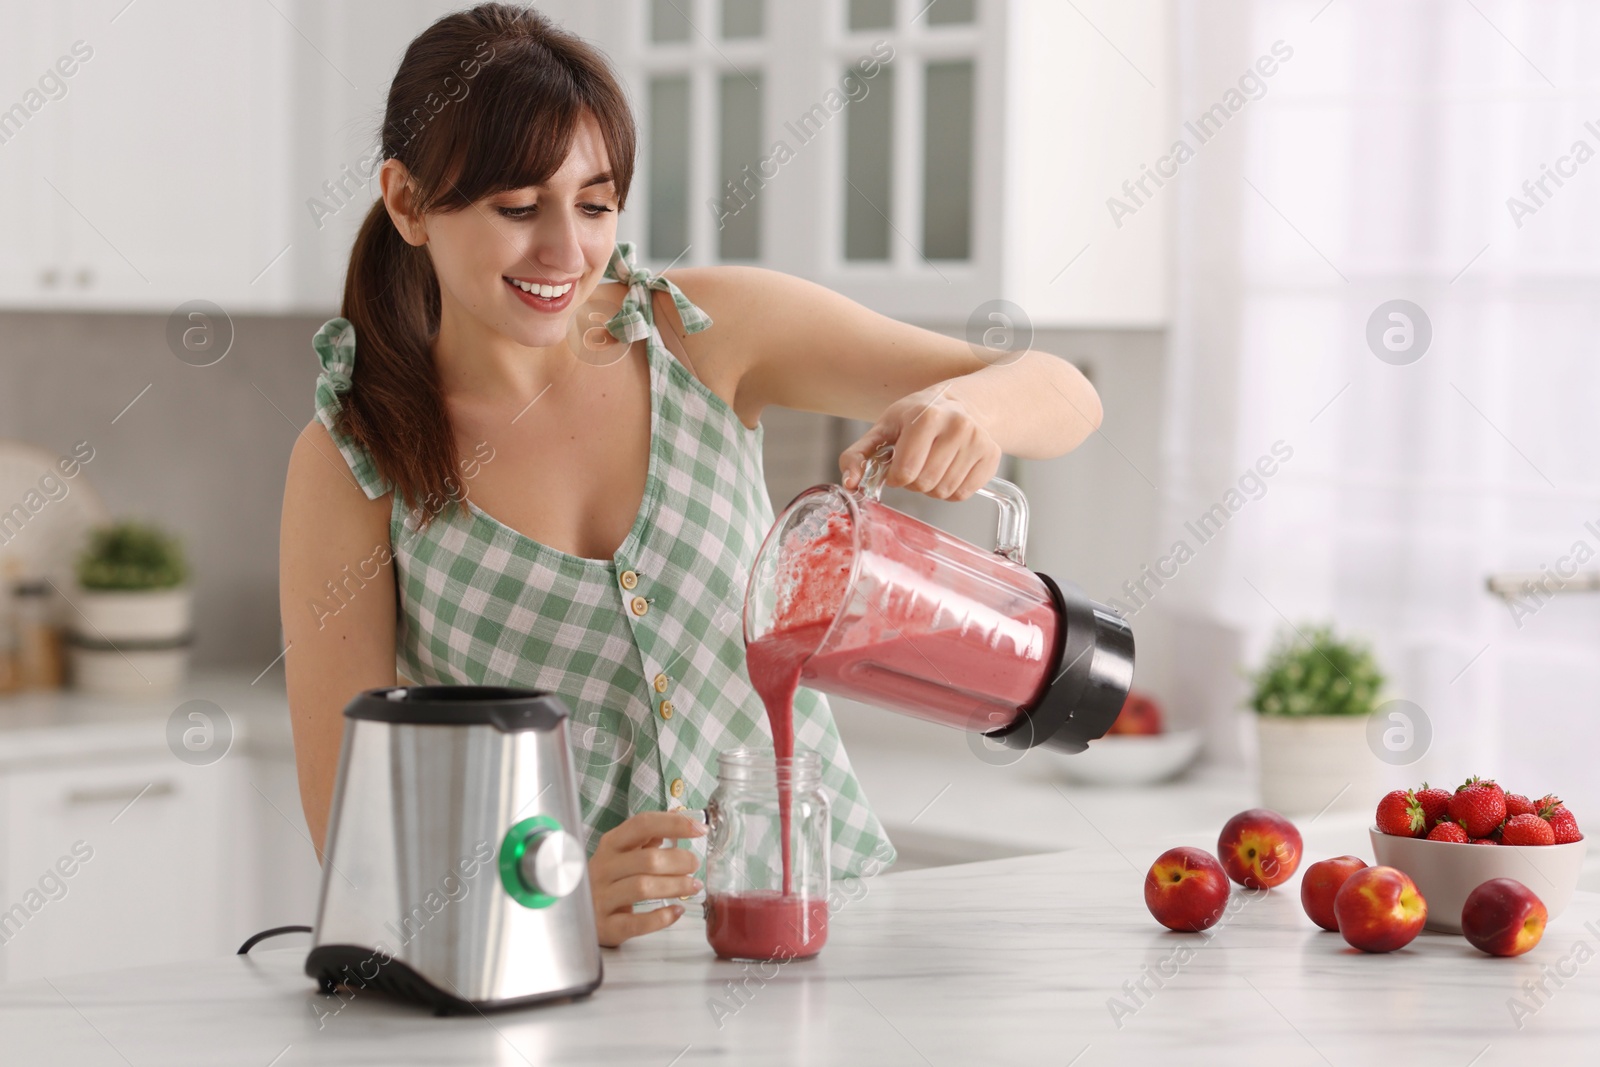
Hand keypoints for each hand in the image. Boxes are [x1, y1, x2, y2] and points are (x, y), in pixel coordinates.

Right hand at [588, 810, 705, 947]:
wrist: (577, 912)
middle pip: (648, 859)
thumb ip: (647, 837)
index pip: (642, 824)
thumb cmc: (608, 879)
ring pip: (643, 887)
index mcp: (610, 844)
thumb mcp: (622, 853)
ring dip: (675, 886)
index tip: (699, 829)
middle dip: (679, 861)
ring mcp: (601, 897)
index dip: (674, 824)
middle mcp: (603, 868)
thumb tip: (677, 817)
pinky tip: (676, 911)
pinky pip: (637, 922)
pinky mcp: (606, 925)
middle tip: (695, 864)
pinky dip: (661, 917)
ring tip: (692, 885)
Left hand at [839, 386, 1002, 500]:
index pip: (905, 472)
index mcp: (927, 417)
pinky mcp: (992, 456)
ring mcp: (978, 441)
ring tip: (933, 464)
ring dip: (932, 487)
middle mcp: (958, 426)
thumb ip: (858, 454)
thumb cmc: (916, 417)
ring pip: (944, 492)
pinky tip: (949, 469)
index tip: (898, 464)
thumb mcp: (884, 428)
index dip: (896, 476)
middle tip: (917, 464)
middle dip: (914, 482)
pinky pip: (963, 494)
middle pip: (925, 484)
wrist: (959, 404)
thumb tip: (850, 483)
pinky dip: (951, 490)